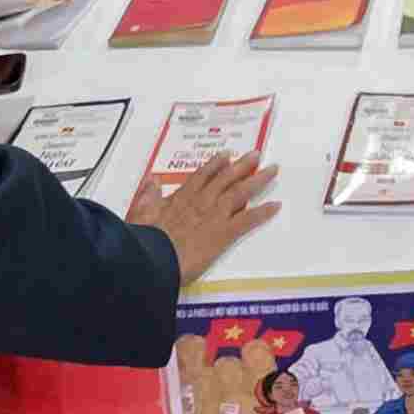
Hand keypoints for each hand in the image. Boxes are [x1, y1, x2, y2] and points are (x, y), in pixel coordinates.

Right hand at [125, 150, 280, 283]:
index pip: (202, 176)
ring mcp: (214, 216)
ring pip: (241, 192)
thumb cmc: (142, 240)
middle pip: (226, 179)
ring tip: (272, 170)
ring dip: (258, 180)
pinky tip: (276, 206)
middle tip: (256, 155)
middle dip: (242, 165)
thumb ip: (146, 196)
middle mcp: (201, 202)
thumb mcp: (138, 214)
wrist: (150, 259)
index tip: (225, 155)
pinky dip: (263, 212)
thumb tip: (151, 180)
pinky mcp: (223, 233)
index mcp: (181, 198)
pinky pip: (248, 220)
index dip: (215, 165)